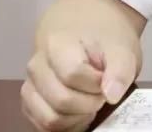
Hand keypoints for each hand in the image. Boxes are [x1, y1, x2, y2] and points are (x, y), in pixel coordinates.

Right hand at [22, 35, 137, 131]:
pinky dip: (65, 125)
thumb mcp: (121, 47)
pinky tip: (80, 112)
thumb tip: (111, 96)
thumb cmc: (103, 38)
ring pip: (50, 119)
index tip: (106, 77)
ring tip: (91, 102)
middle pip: (62, 101)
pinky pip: (43, 126)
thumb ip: (120, 69)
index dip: (96, 83)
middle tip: (101, 92)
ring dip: (77, 118)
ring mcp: (30, 86)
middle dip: (90, 103)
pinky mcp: (30, 103)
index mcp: (56, 44)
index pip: (73, 75)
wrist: (86, 29)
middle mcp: (37, 66)